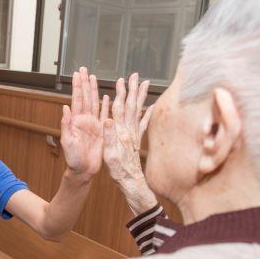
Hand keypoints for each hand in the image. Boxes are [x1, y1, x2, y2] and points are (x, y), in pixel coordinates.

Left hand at [60, 67, 109, 180]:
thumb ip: (66, 124)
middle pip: (86, 96)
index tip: (77, 74)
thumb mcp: (67, 141)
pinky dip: (105, 105)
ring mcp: (94, 124)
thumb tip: (65, 107)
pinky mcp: (102, 131)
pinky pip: (104, 115)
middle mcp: (85, 120)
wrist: (84, 170)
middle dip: (85, 82)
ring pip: (94, 102)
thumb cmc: (73, 158)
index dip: (78, 86)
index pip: (78, 99)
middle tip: (84, 69)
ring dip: (94, 90)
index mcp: (76, 121)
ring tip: (94, 77)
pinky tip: (106, 96)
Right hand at [102, 72, 157, 213]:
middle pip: (131, 106)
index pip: (120, 109)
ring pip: (138, 110)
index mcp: (121, 133)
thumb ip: (109, 137)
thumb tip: (108, 120)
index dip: (120, 94)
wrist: (132, 183)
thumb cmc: (119, 171)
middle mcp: (130, 131)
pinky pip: (144, 123)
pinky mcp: (138, 140)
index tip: (120, 81)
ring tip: (143, 83)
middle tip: (134, 75)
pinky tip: (152, 106)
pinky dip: (148, 113)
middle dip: (132, 90)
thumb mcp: (110, 155)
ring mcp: (135, 134)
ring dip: (140, 96)